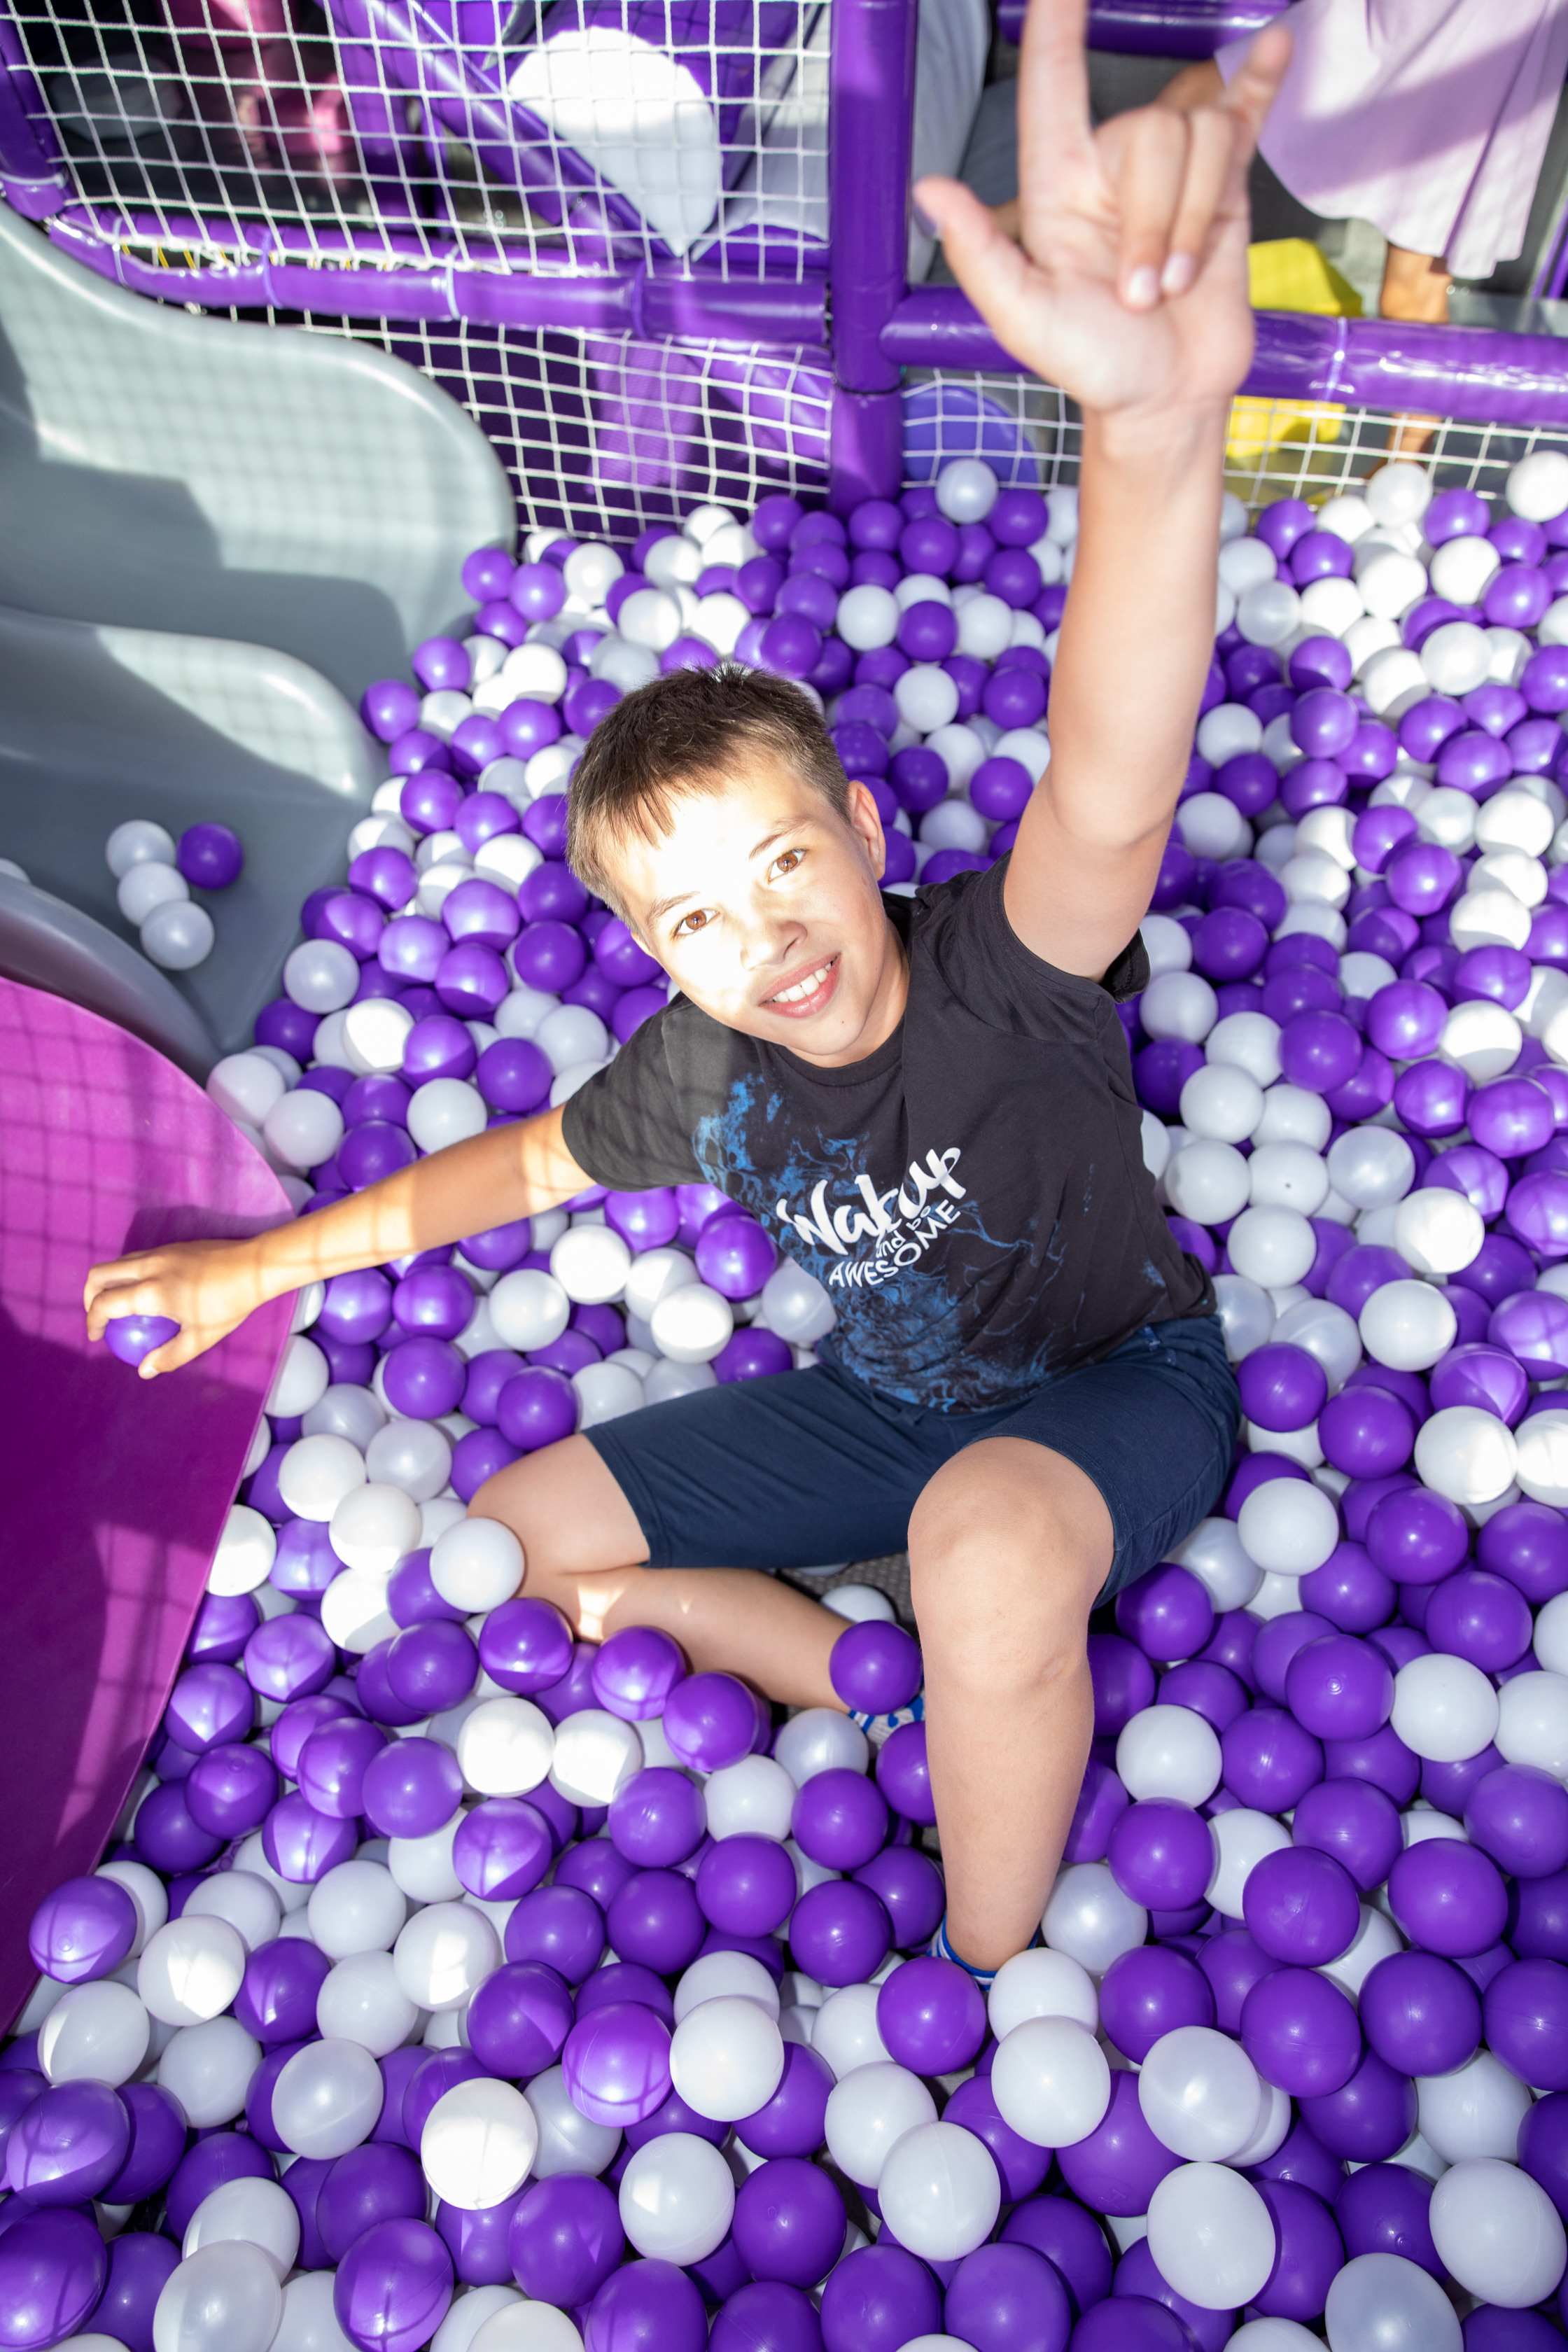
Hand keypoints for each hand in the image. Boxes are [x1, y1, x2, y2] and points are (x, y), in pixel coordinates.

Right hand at [84, 1236, 270, 1377]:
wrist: (254, 1266)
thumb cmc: (230, 1304)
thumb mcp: (201, 1337)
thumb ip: (169, 1356)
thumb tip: (144, 1371)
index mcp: (152, 1292)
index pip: (104, 1304)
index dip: (93, 1321)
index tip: (97, 1336)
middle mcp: (149, 1267)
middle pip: (99, 1275)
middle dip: (88, 1296)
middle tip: (98, 1316)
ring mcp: (159, 1252)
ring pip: (117, 1263)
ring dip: (108, 1282)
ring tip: (118, 1304)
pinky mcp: (171, 1246)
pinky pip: (137, 1257)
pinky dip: (127, 1273)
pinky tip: (145, 1290)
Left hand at [915, 0, 1288, 420]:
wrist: (1166, 399)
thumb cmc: (1094, 364)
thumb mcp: (1025, 321)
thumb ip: (980, 255)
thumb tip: (928, 190)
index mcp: (1058, 186)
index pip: (1053, 83)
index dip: (1055, 23)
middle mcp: (1113, 167)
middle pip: (1154, 131)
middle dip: (1156, 222)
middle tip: (1142, 296)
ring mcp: (1172, 173)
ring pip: (1203, 136)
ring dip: (1193, 223)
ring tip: (1175, 285)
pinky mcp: (1224, 186)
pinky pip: (1244, 113)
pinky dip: (1263, 80)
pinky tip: (1275, 44)